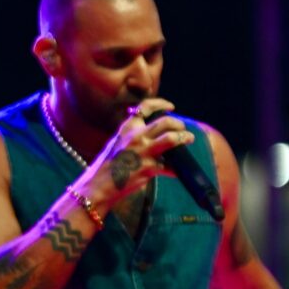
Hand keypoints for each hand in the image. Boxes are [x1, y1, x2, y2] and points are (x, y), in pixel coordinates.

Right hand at [77, 97, 193, 204]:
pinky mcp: (149, 168)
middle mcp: (136, 136)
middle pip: (165, 122)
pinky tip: (178, 171)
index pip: (146, 107)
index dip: (161, 104)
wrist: (99, 185)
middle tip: (183, 129)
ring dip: (184, 138)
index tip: (171, 107)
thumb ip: (132, 135)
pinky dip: (175, 169)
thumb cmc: (107, 166)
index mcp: (127, 127)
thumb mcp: (117, 142)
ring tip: (189, 139)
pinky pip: (170, 166)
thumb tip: (149, 132)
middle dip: (178, 124)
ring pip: (172, 138)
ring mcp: (144, 151)